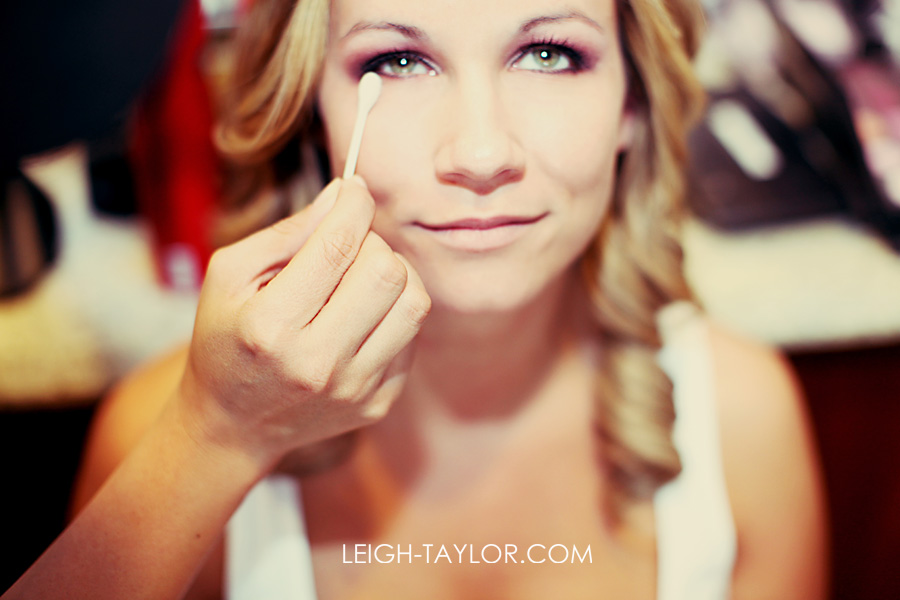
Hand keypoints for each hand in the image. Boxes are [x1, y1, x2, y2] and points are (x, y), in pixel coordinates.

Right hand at [176, 177, 430, 468]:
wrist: (234, 424)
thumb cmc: (227, 337)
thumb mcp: (230, 276)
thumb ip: (287, 232)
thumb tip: (344, 194)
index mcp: (270, 327)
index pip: (336, 246)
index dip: (354, 205)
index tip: (354, 191)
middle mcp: (317, 363)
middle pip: (386, 271)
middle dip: (372, 242)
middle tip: (349, 247)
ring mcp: (353, 389)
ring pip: (414, 302)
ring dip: (394, 275)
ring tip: (361, 278)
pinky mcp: (378, 403)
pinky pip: (412, 335)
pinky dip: (393, 313)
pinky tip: (362, 316)